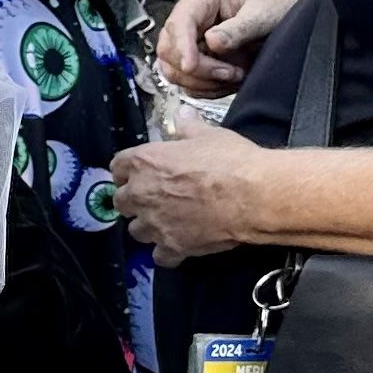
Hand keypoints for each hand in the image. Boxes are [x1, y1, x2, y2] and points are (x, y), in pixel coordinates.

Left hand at [115, 126, 276, 260]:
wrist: (254, 195)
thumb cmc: (230, 160)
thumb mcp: (208, 135)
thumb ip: (187, 128)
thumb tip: (181, 116)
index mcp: (143, 162)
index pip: (117, 167)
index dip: (129, 171)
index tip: (140, 174)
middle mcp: (141, 194)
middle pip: (121, 202)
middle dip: (135, 201)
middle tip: (154, 200)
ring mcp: (154, 224)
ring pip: (136, 231)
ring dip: (148, 227)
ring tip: (167, 223)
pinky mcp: (172, 247)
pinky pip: (159, 256)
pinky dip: (167, 253)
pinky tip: (180, 246)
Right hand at [156, 0, 300, 97]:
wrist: (285, 24)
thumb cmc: (276, 11)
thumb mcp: (263, 16)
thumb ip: (239, 29)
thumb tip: (212, 41)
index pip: (179, 22)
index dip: (181, 46)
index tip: (190, 65)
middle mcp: (190, 20)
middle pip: (169, 50)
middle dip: (197, 69)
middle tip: (229, 72)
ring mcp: (189, 42)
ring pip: (173, 70)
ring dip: (202, 82)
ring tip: (234, 75)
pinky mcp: (194, 62)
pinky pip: (187, 84)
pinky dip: (207, 89)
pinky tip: (228, 81)